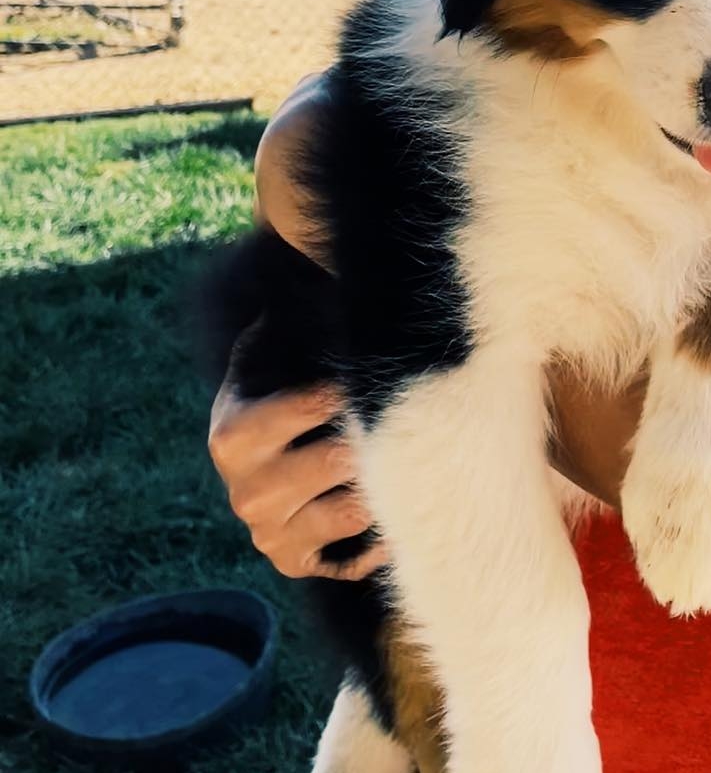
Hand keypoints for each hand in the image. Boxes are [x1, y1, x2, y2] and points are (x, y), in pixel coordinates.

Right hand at [208, 67, 385, 580]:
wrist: (307, 431)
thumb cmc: (318, 356)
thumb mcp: (304, 326)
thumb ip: (317, 290)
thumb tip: (332, 208)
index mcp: (232, 426)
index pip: (266, 423)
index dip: (319, 402)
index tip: (364, 378)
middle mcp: (242, 488)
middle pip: (318, 469)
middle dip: (368, 439)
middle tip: (411, 407)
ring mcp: (270, 533)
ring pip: (347, 511)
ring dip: (387, 477)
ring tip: (415, 438)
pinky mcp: (300, 565)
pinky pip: (352, 556)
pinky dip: (385, 528)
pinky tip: (407, 493)